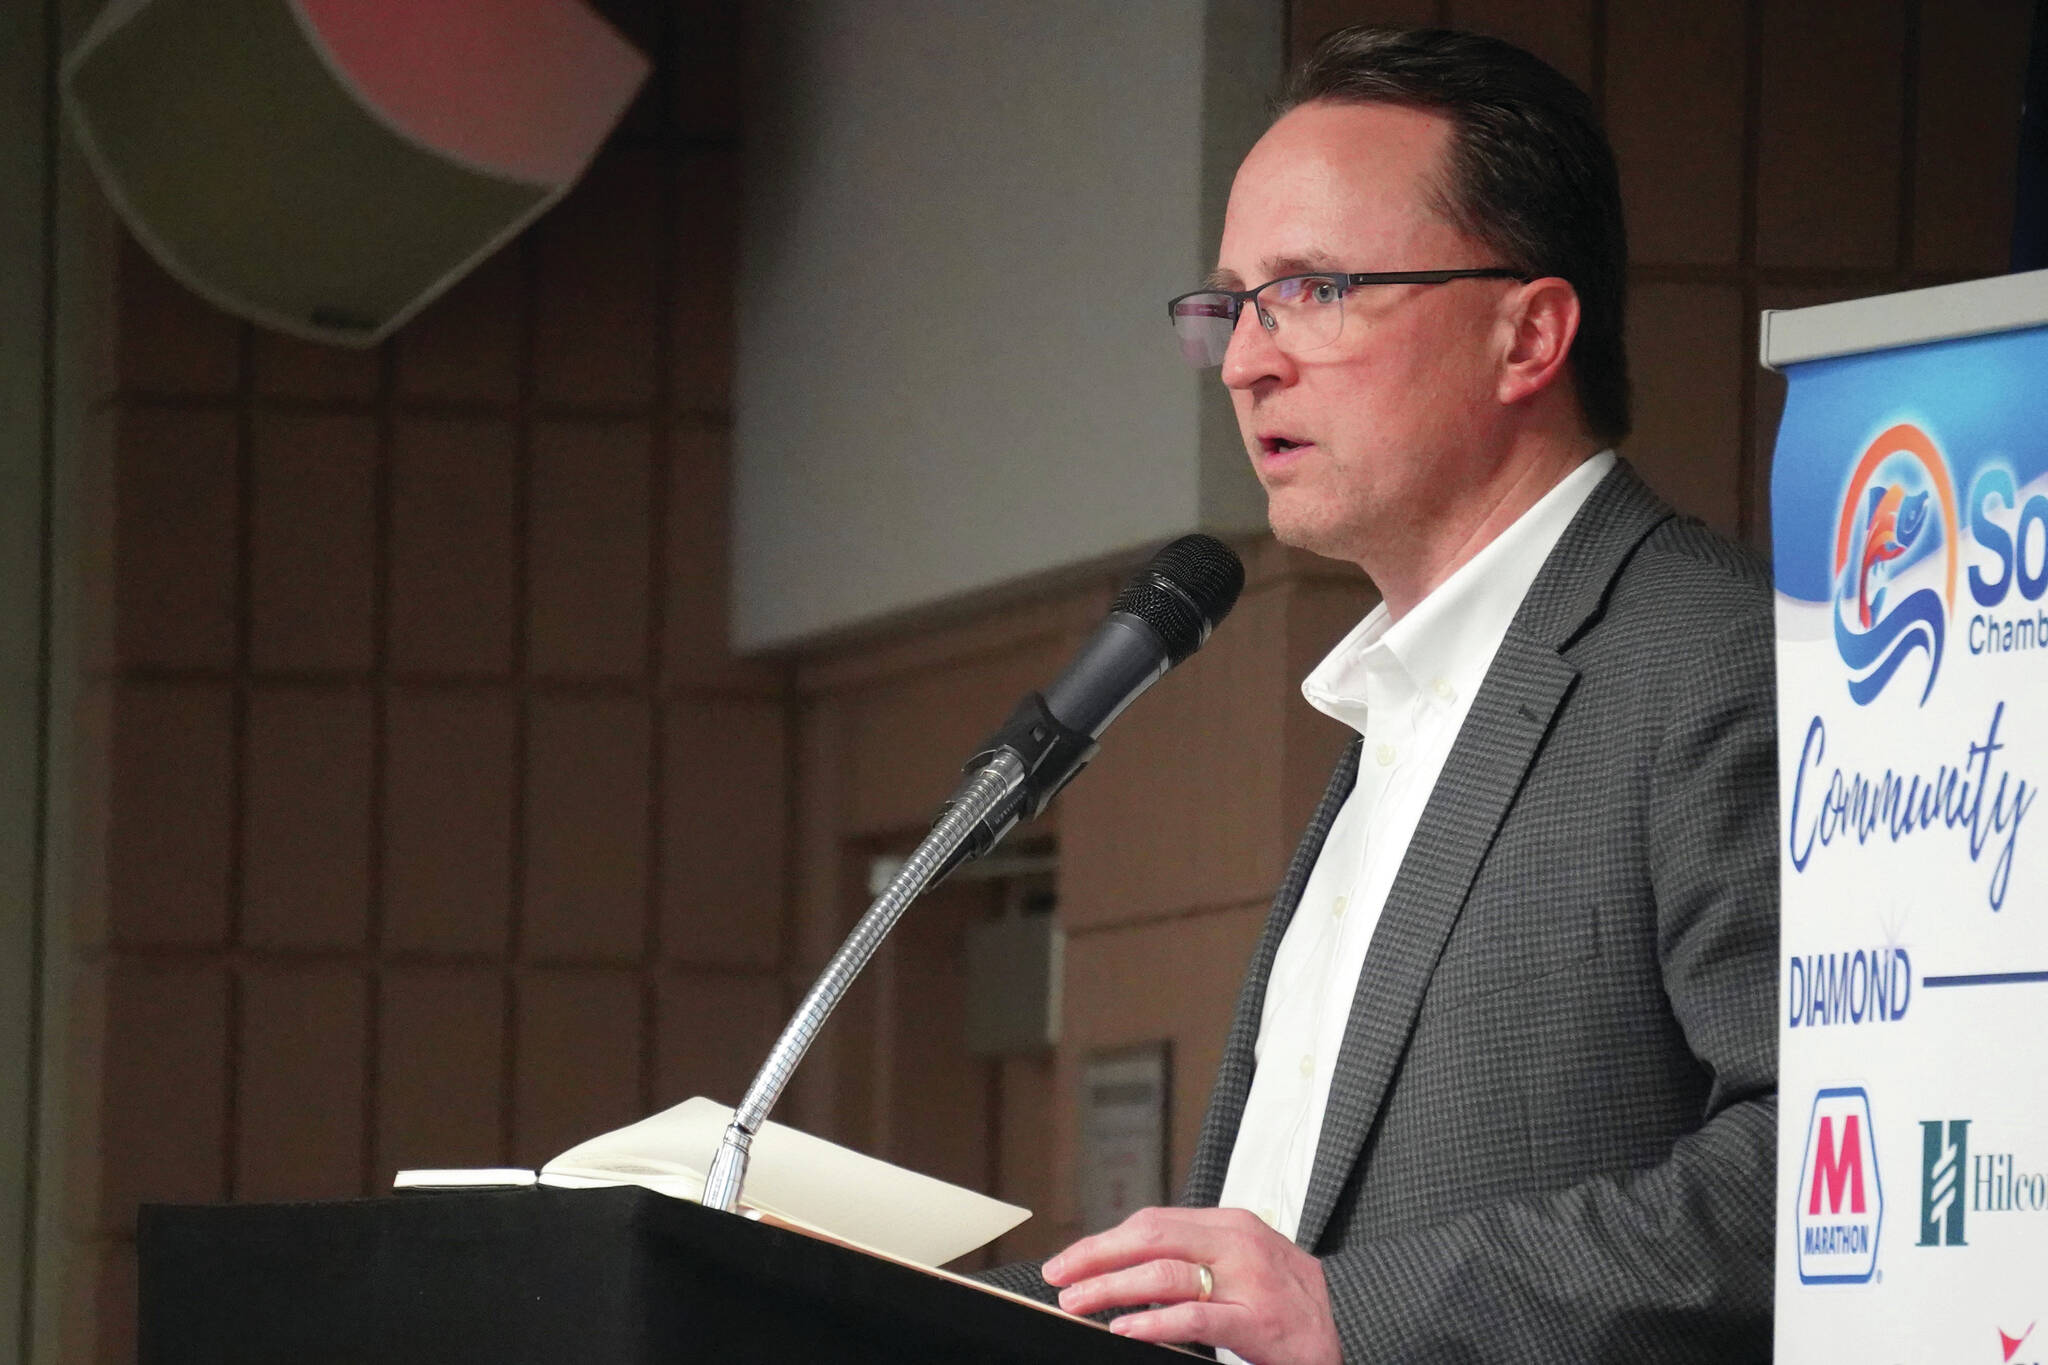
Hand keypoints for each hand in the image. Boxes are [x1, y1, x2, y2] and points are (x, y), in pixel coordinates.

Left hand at [1041, 1206, 1339, 1364]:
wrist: (1350, 1325)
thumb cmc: (1291, 1300)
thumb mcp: (1243, 1264)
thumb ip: (1197, 1259)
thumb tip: (1131, 1271)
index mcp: (1230, 1225)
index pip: (1153, 1222)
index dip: (1105, 1240)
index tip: (1069, 1260)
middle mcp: (1237, 1243)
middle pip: (1151, 1237)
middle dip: (1097, 1256)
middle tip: (1059, 1276)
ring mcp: (1249, 1280)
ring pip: (1165, 1273)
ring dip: (1112, 1287)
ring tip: (1077, 1301)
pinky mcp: (1258, 1320)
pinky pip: (1197, 1316)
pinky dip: (1156, 1321)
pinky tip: (1126, 1328)